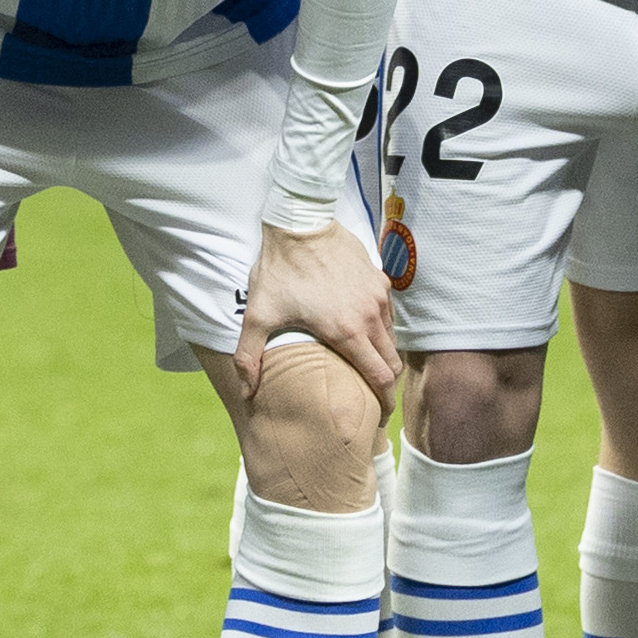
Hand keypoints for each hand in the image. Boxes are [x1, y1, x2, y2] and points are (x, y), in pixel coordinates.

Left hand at [233, 213, 402, 409]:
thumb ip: (249, 356)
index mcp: (346, 331)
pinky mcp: (380, 280)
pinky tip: (363, 332)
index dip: (383, 401)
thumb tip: (245, 391)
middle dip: (386, 384)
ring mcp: (378, 296)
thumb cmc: (279, 269)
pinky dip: (381, 330)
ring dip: (383, 356)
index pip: (380, 377)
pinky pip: (388, 315)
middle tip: (375, 398)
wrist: (301, 222)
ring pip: (392, 338)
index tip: (378, 415)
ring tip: (368, 367)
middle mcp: (369, 316)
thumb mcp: (258, 313)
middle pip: (392, 362)